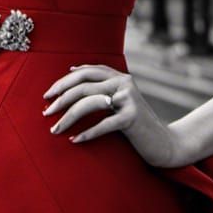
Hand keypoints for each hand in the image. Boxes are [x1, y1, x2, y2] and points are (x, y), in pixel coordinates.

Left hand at [41, 63, 192, 167]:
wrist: (165, 144)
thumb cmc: (136, 124)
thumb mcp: (119, 100)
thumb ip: (102, 86)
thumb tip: (72, 69)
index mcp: (119, 77)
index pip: (85, 72)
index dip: (64, 81)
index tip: (48, 95)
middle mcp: (124, 83)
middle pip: (83, 86)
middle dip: (60, 99)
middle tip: (46, 112)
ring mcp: (129, 100)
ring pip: (88, 103)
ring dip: (67, 117)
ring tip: (55, 129)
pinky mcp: (132, 118)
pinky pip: (102, 124)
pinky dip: (86, 133)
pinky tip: (74, 140)